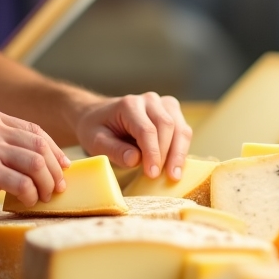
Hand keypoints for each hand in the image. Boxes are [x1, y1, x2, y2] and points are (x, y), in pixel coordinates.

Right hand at [0, 108, 69, 208]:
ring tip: (46, 196)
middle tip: (58, 187)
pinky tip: (28, 201)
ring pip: (37, 164)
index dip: (54, 150)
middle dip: (55, 169)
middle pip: (40, 146)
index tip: (63, 166)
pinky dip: (31, 194)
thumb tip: (34, 160)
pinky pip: (23, 183)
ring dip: (47, 184)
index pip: (35, 129)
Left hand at [75, 93, 191, 182]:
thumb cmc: (96, 129)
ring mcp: (163, 104)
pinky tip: (176, 167)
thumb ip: (114, 149)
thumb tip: (135, 159)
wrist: (98, 115)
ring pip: (180, 127)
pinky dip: (182, 149)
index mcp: (129, 105)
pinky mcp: (171, 112)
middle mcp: (149, 100)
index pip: (147, 130)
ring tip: (174, 175)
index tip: (152, 174)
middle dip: (167, 154)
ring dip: (179, 152)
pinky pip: (183, 130)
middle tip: (162, 177)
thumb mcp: (95, 141)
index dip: (152, 153)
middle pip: (167, 126)